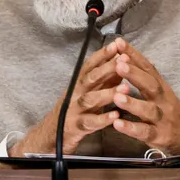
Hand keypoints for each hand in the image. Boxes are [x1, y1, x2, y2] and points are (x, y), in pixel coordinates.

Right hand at [11, 41, 123, 155]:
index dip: (102, 54)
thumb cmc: (78, 108)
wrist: (53, 135)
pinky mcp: (76, 126)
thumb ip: (106, 78)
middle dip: (107, 68)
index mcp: (80, 82)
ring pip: (90, 99)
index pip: (90, 65)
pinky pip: (90, 122)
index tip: (116, 44)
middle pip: (90, 78)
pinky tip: (115, 115)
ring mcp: (75, 109)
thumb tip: (122, 60)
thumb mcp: (91, 91)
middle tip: (123, 61)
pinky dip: (103, 119)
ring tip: (125, 88)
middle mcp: (76, 93)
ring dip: (108, 93)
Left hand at [108, 40, 179, 154]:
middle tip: (119, 64)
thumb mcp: (161, 92)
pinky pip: (145, 132)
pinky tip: (117, 123)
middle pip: (150, 84)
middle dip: (135, 74)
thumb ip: (146, 78)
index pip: (148, 68)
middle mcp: (163, 100)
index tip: (119, 44)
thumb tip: (128, 56)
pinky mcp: (159, 136)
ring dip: (132, 102)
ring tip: (117, 95)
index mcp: (162, 87)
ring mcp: (162, 118)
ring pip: (148, 109)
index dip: (135, 55)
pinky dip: (131, 128)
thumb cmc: (169, 112)